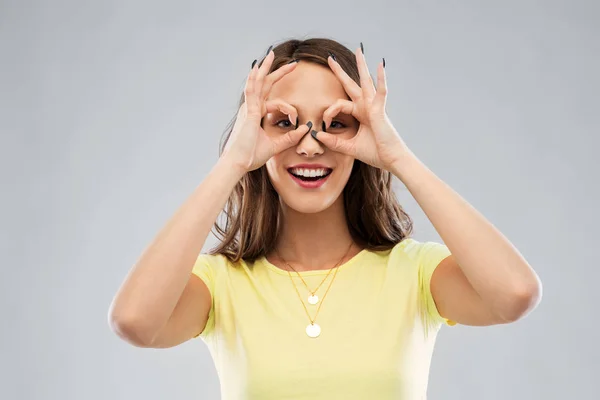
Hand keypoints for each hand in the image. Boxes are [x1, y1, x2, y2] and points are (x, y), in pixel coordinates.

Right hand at [221, 52, 309, 172]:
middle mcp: (251, 108)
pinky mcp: (248, 112)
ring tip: (272, 54)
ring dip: (265, 68)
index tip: (296, 118)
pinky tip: (257, 68)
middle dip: (278, 73)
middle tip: (292, 63)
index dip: (288, 107)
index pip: (274, 101)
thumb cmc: (251, 156)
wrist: (238, 163)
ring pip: (258, 83)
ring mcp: (248, 108)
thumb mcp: (275, 146)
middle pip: (265, 85)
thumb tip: (306, 128)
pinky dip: (254, 79)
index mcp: (256, 115)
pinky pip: (251, 91)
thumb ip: (291, 137)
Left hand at [312, 47, 408, 170]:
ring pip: (366, 81)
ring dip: (362, 65)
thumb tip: (317, 135)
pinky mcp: (380, 110)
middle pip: (351, 84)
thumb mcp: (349, 148)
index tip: (324, 124)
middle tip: (330, 58)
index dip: (329, 112)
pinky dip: (381, 78)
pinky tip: (380, 65)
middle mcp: (366, 107)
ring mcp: (374, 106)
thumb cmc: (375, 153)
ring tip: (359, 50)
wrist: (391, 159)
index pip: (339, 104)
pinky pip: (381, 91)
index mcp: (360, 113)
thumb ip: (333, 142)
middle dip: (340, 71)